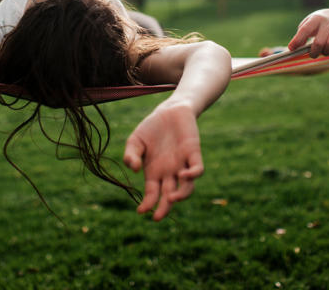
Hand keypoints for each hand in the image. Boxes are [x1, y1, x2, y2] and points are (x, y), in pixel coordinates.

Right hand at [123, 101, 202, 220]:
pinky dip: (193, 175)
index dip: (148, 204)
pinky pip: (198, 169)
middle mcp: (170, 172)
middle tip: (158, 217)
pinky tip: (183, 174)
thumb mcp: (135, 141)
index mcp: (155, 172)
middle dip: (164, 209)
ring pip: (186, 187)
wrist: (169, 110)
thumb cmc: (152, 128)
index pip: (152, 194)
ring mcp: (182, 164)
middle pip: (169, 197)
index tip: (141, 211)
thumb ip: (131, 155)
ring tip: (172, 199)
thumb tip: (134, 169)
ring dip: (181, 195)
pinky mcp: (193, 153)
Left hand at [288, 9, 328, 56]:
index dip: (298, 40)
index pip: (305, 30)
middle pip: (318, 42)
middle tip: (313, 54)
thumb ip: (300, 36)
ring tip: (326, 50)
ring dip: (327, 51)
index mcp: (315, 18)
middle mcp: (327, 20)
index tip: (292, 49)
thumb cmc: (319, 26)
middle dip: (314, 52)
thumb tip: (292, 48)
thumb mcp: (309, 26)